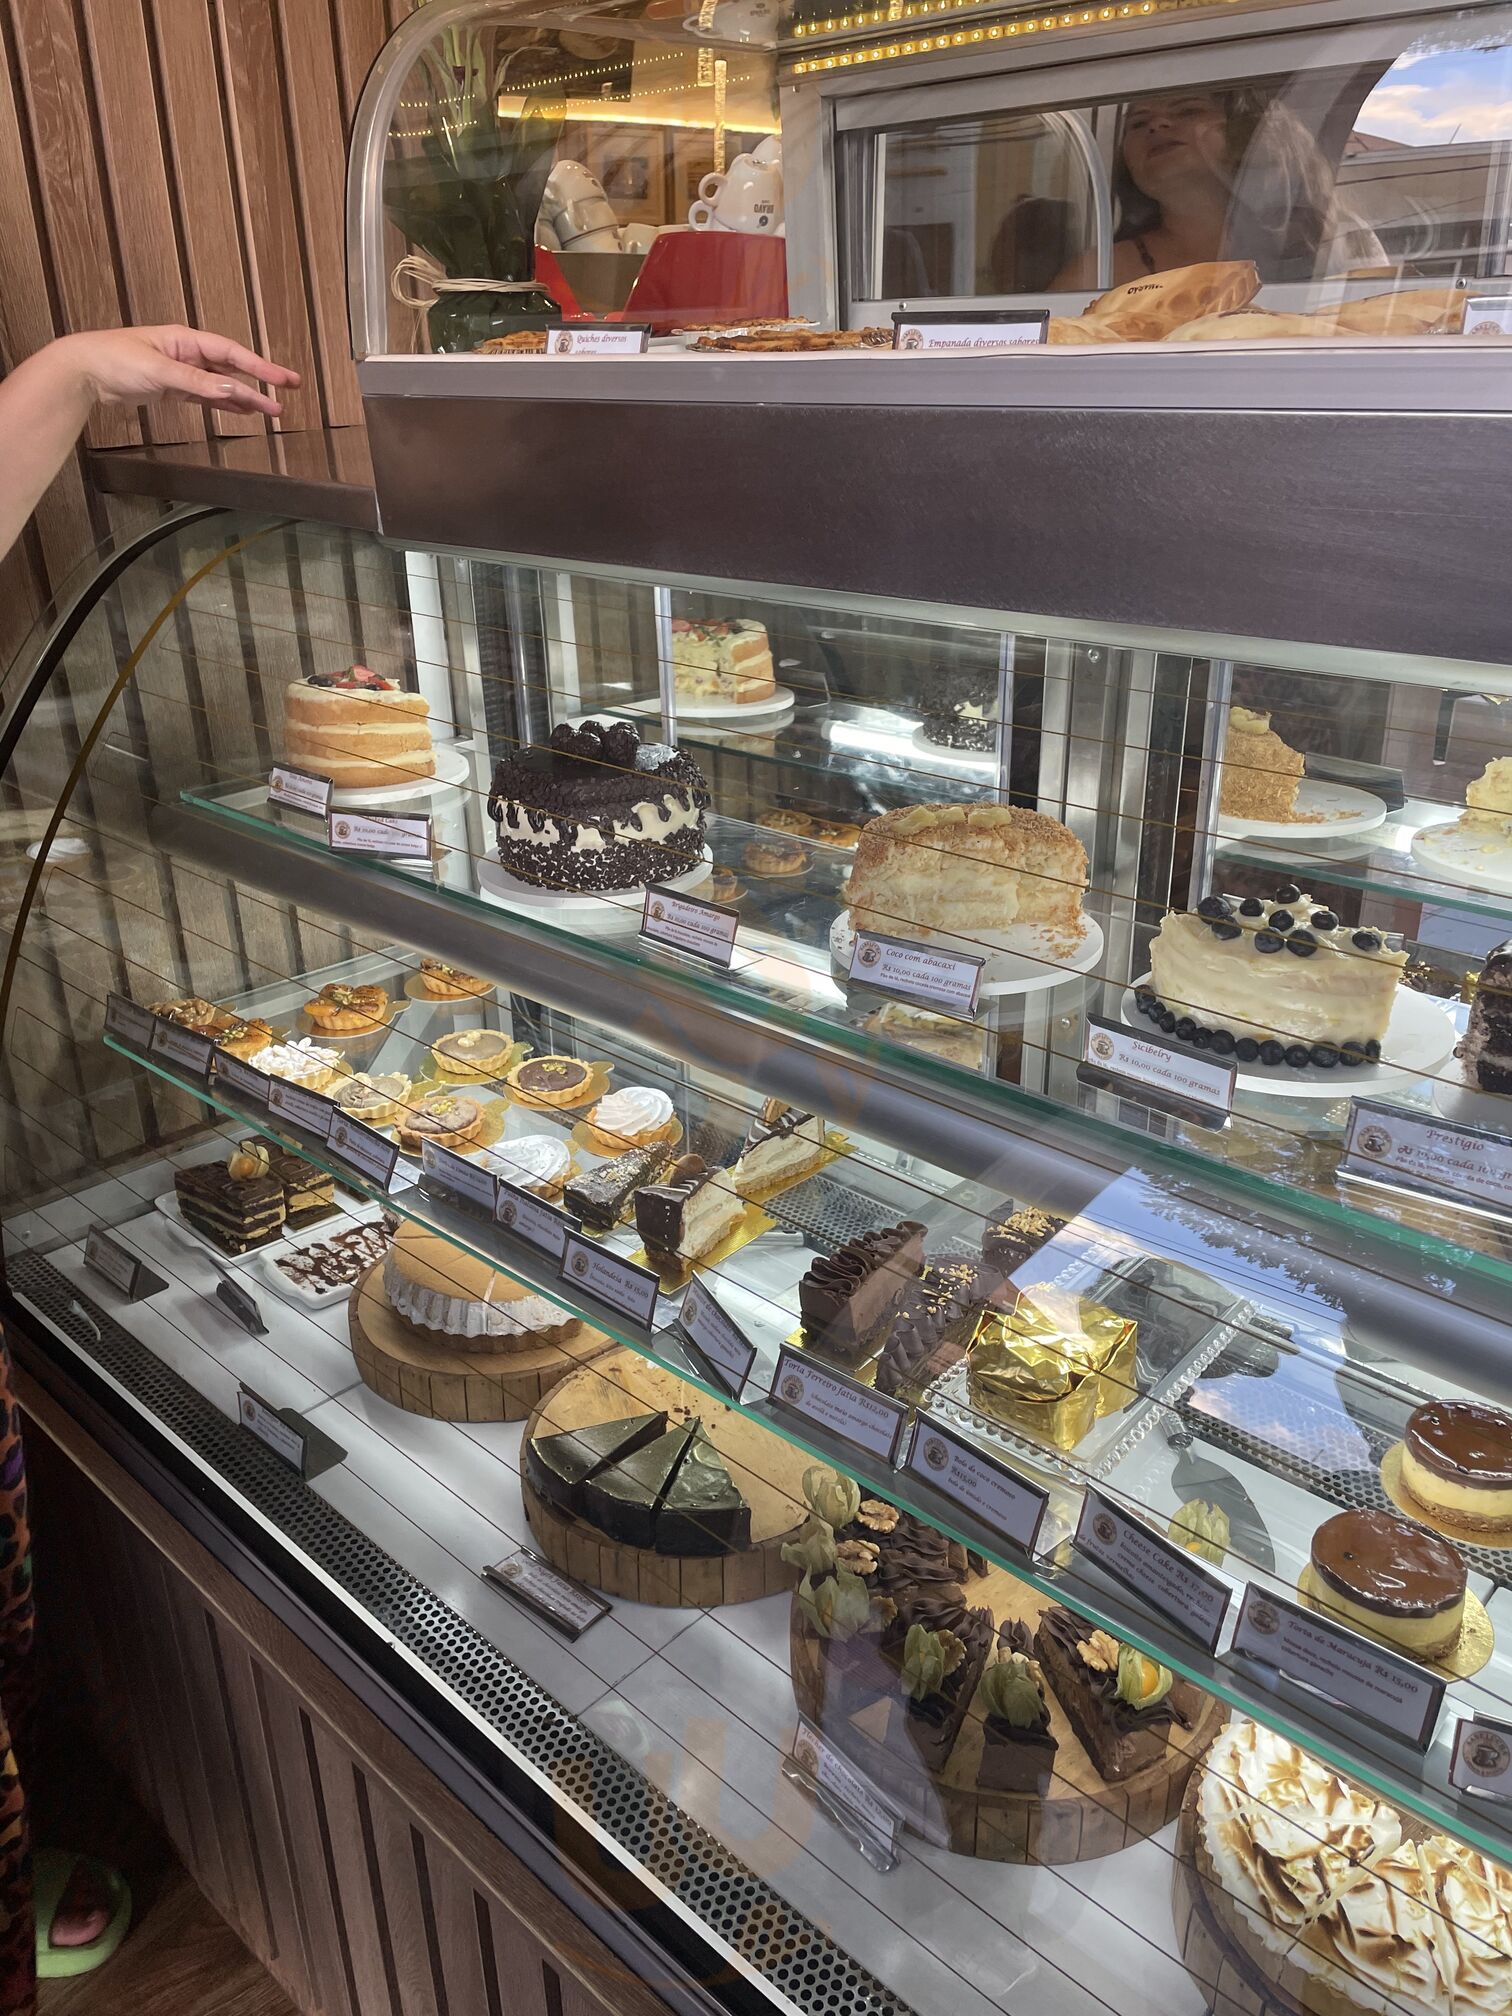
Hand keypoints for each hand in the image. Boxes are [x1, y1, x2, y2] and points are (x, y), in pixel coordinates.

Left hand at [50, 325, 301, 417]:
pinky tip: (240, 410)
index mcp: (185, 339)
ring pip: (221, 385)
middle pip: (231, 369)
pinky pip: (206, 397)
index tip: (283, 380)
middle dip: (260, 382)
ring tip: (270, 409)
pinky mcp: (171, 388)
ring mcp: (180, 371)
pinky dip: (223, 404)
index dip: (260, 367)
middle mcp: (187, 353)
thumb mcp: (159, 370)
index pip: (232, 353)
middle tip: (288, 394)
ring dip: (245, 397)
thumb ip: (198, 382)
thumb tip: (233, 389)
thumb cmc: (115, 359)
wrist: (84, 371)